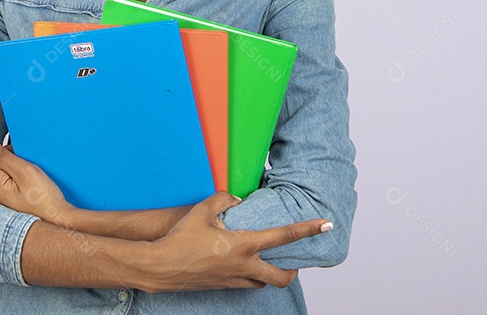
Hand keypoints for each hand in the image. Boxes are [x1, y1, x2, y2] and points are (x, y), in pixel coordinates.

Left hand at [0, 135, 76, 225]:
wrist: (59, 221)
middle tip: (33, 179)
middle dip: (20, 168)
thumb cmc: (44, 199)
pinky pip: (14, 189)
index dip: (18, 158)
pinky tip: (33, 194)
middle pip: (5, 168)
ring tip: (34, 187)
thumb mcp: (24, 171)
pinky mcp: (10, 207)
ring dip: (22, 178)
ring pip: (10, 178)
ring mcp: (1, 203)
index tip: (29, 169)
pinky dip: (23, 188)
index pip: (1, 158)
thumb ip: (2, 155)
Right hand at [137, 191, 331, 292]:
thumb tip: (235, 201)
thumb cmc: (180, 239)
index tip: (325, 225)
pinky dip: (252, 274)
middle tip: (295, 260)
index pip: (284, 236)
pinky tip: (242, 263)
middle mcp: (244, 266)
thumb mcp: (203, 210)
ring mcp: (234, 279)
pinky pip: (246, 283)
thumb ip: (224, 200)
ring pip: (264, 282)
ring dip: (271, 273)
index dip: (308, 229)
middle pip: (282, 276)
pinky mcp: (223, 286)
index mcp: (244, 245)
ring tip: (268, 260)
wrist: (160, 267)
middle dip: (293, 270)